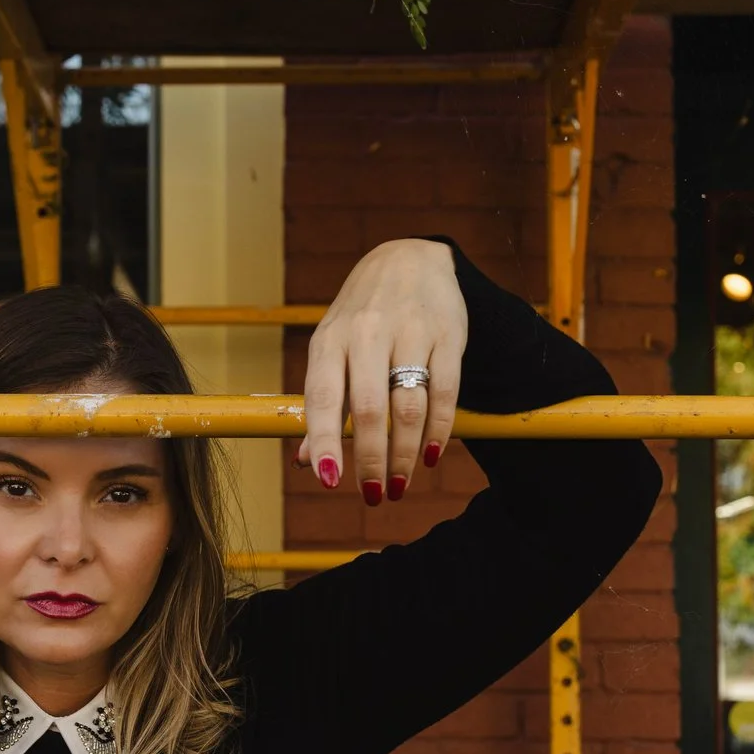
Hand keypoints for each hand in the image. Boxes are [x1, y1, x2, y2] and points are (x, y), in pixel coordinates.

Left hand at [297, 238, 464, 504]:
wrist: (409, 259)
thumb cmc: (360, 316)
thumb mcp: (332, 349)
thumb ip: (323, 404)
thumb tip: (306, 462)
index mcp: (329, 341)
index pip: (323, 397)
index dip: (325, 441)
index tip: (330, 480)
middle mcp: (366, 334)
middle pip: (368, 409)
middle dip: (371, 459)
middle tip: (375, 495)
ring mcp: (409, 332)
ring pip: (408, 406)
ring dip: (405, 453)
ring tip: (401, 483)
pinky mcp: (447, 334)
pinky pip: (445, 391)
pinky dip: (439, 430)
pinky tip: (431, 455)